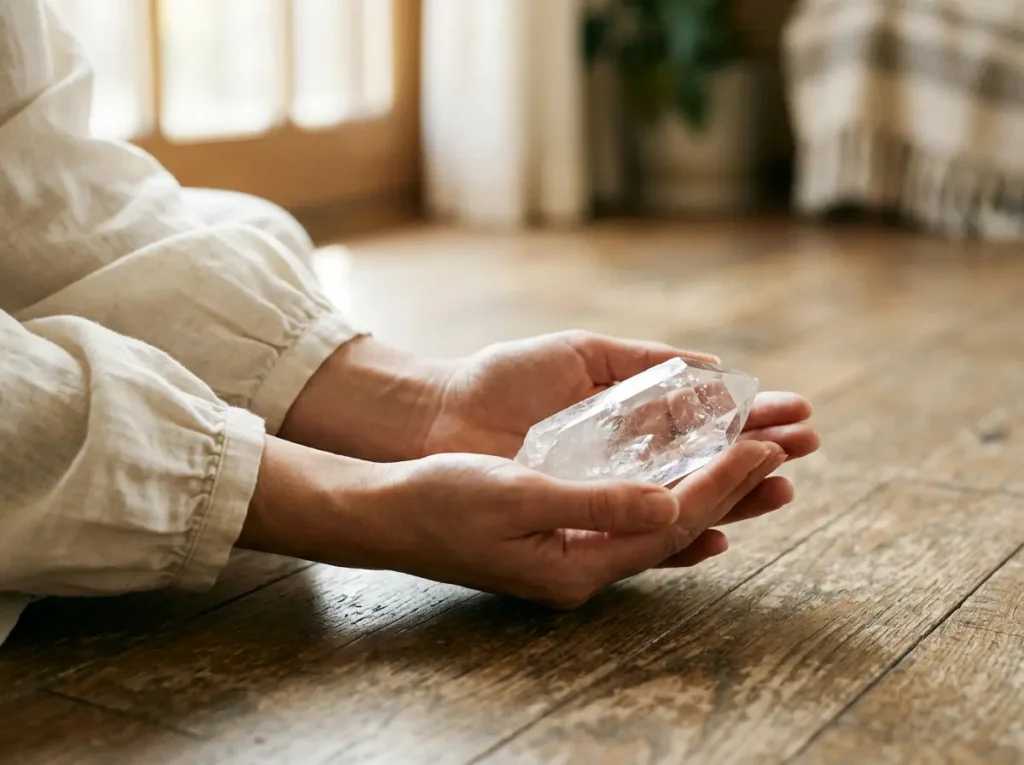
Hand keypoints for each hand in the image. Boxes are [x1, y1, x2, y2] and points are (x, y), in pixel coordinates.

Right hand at [240, 437, 788, 608]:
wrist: (388, 514)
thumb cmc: (442, 500)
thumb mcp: (517, 497)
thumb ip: (594, 505)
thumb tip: (667, 505)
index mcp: (577, 567)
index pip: (669, 522)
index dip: (721, 482)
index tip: (763, 446)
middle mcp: (584, 572)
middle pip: (678, 527)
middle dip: (733, 488)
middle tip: (786, 451)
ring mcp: (573, 561)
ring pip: (660, 526)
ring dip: (710, 494)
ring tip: (761, 472)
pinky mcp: (561, 542)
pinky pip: (632, 526)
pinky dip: (669, 508)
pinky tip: (694, 507)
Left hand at [424, 330, 818, 508]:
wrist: (437, 413)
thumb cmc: (502, 381)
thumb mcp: (579, 356)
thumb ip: (640, 363)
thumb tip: (712, 369)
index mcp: (629, 421)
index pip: (705, 427)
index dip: (751, 422)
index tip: (795, 416)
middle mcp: (623, 463)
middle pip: (702, 465)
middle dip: (755, 457)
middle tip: (808, 448)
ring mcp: (600, 493)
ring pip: (678, 500)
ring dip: (730, 495)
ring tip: (781, 486)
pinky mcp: (574, 521)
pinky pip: (631, 536)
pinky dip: (673, 536)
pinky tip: (713, 534)